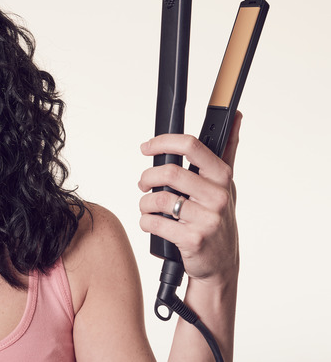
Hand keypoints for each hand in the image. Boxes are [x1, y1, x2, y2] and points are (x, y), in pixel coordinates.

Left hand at [137, 112, 241, 283]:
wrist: (221, 265)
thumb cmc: (218, 218)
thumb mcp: (226, 184)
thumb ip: (227, 150)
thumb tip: (236, 116)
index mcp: (222, 177)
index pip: (191, 146)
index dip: (163, 142)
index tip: (146, 147)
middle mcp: (218, 196)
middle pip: (169, 172)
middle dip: (147, 177)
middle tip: (143, 183)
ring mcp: (207, 219)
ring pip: (158, 199)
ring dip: (144, 203)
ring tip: (147, 207)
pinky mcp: (193, 239)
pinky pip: (154, 223)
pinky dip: (145, 222)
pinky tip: (151, 224)